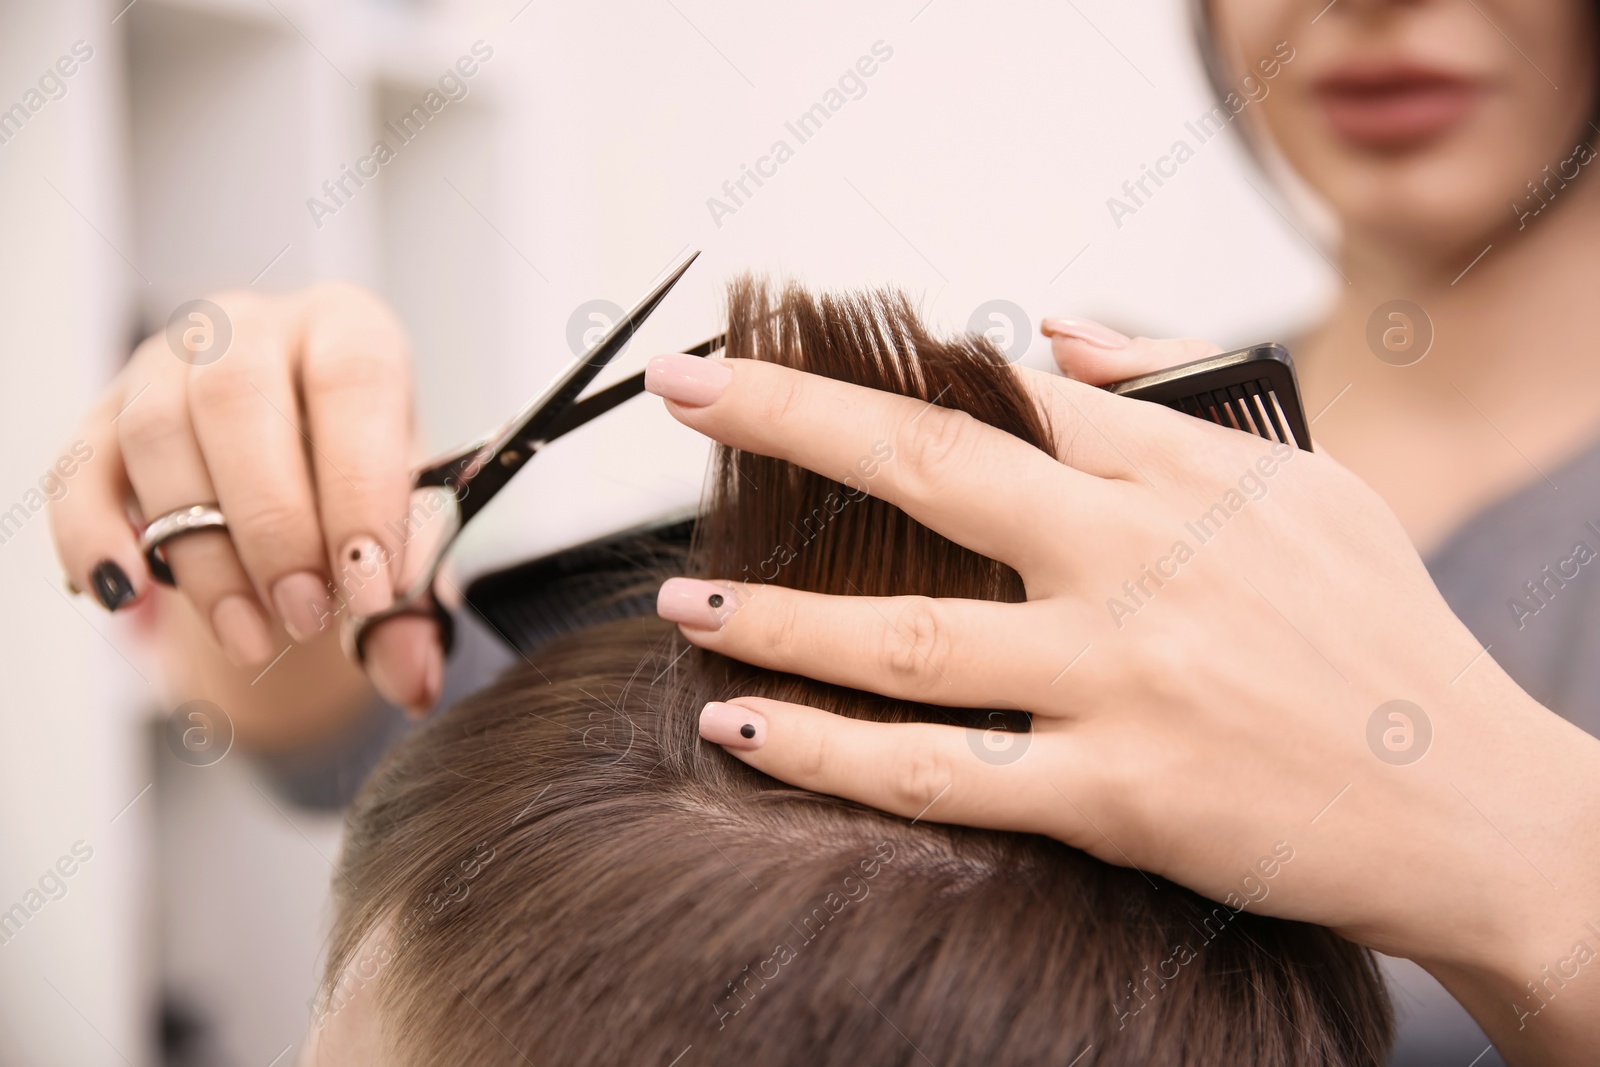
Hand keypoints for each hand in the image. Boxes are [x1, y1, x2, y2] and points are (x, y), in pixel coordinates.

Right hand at [48, 283, 444, 714]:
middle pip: (239, 401)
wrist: (302, 477)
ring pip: (158, 436)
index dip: (359, 483)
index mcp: (349, 329)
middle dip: (275, 527)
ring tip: (252, 634)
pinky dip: (95, 539)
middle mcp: (252, 329)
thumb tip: (414, 676)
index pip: (352, 379)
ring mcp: (165, 367)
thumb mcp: (405, 530)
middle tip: (307, 616)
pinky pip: (78, 475)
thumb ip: (412, 602)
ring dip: (204, 553)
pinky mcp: (102, 421)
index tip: (371, 583)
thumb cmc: (361, 486)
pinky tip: (129, 595)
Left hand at [645, 322, 1599, 1063]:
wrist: (1465, 801)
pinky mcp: (1117, 795)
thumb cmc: (1379, 635)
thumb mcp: (1303, 483)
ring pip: (909, 636)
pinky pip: (940, 773)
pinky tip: (741, 724)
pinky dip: (829, 752)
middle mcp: (1140, 561)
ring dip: (776, 612)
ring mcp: (1123, 679)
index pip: (1009, 389)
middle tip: (678, 389)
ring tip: (682, 597)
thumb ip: (1169, 401)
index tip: (788, 356)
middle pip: (932, 465)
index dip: (885, 364)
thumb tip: (1049, 332)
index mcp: (1182, 473)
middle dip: (787, 418)